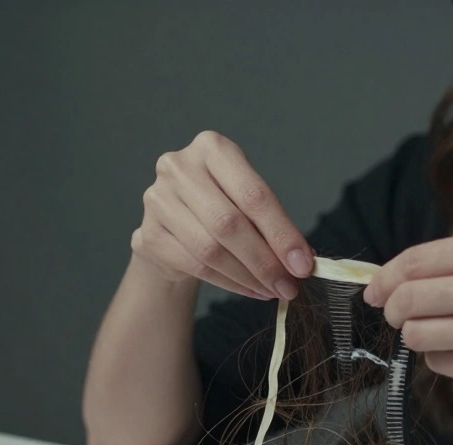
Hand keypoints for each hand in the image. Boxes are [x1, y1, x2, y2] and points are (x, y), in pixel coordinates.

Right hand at [131, 130, 313, 300]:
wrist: (173, 226)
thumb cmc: (220, 206)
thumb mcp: (246, 201)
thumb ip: (270, 224)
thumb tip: (299, 261)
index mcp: (212, 148)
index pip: (254, 195)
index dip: (282, 233)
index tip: (303, 264)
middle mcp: (180, 168)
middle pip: (229, 224)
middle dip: (264, 261)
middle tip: (288, 286)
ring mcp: (158, 200)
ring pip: (210, 250)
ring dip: (248, 276)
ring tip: (272, 290)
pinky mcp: (149, 234)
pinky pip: (195, 266)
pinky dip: (229, 283)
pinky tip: (249, 289)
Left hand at [362, 231, 452, 399]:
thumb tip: (389, 280)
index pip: (412, 262)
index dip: (384, 278)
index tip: (375, 291)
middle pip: (404, 299)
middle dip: (393, 311)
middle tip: (400, 317)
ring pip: (415, 334)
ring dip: (421, 337)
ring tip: (450, 335)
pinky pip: (438, 363)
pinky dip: (447, 360)